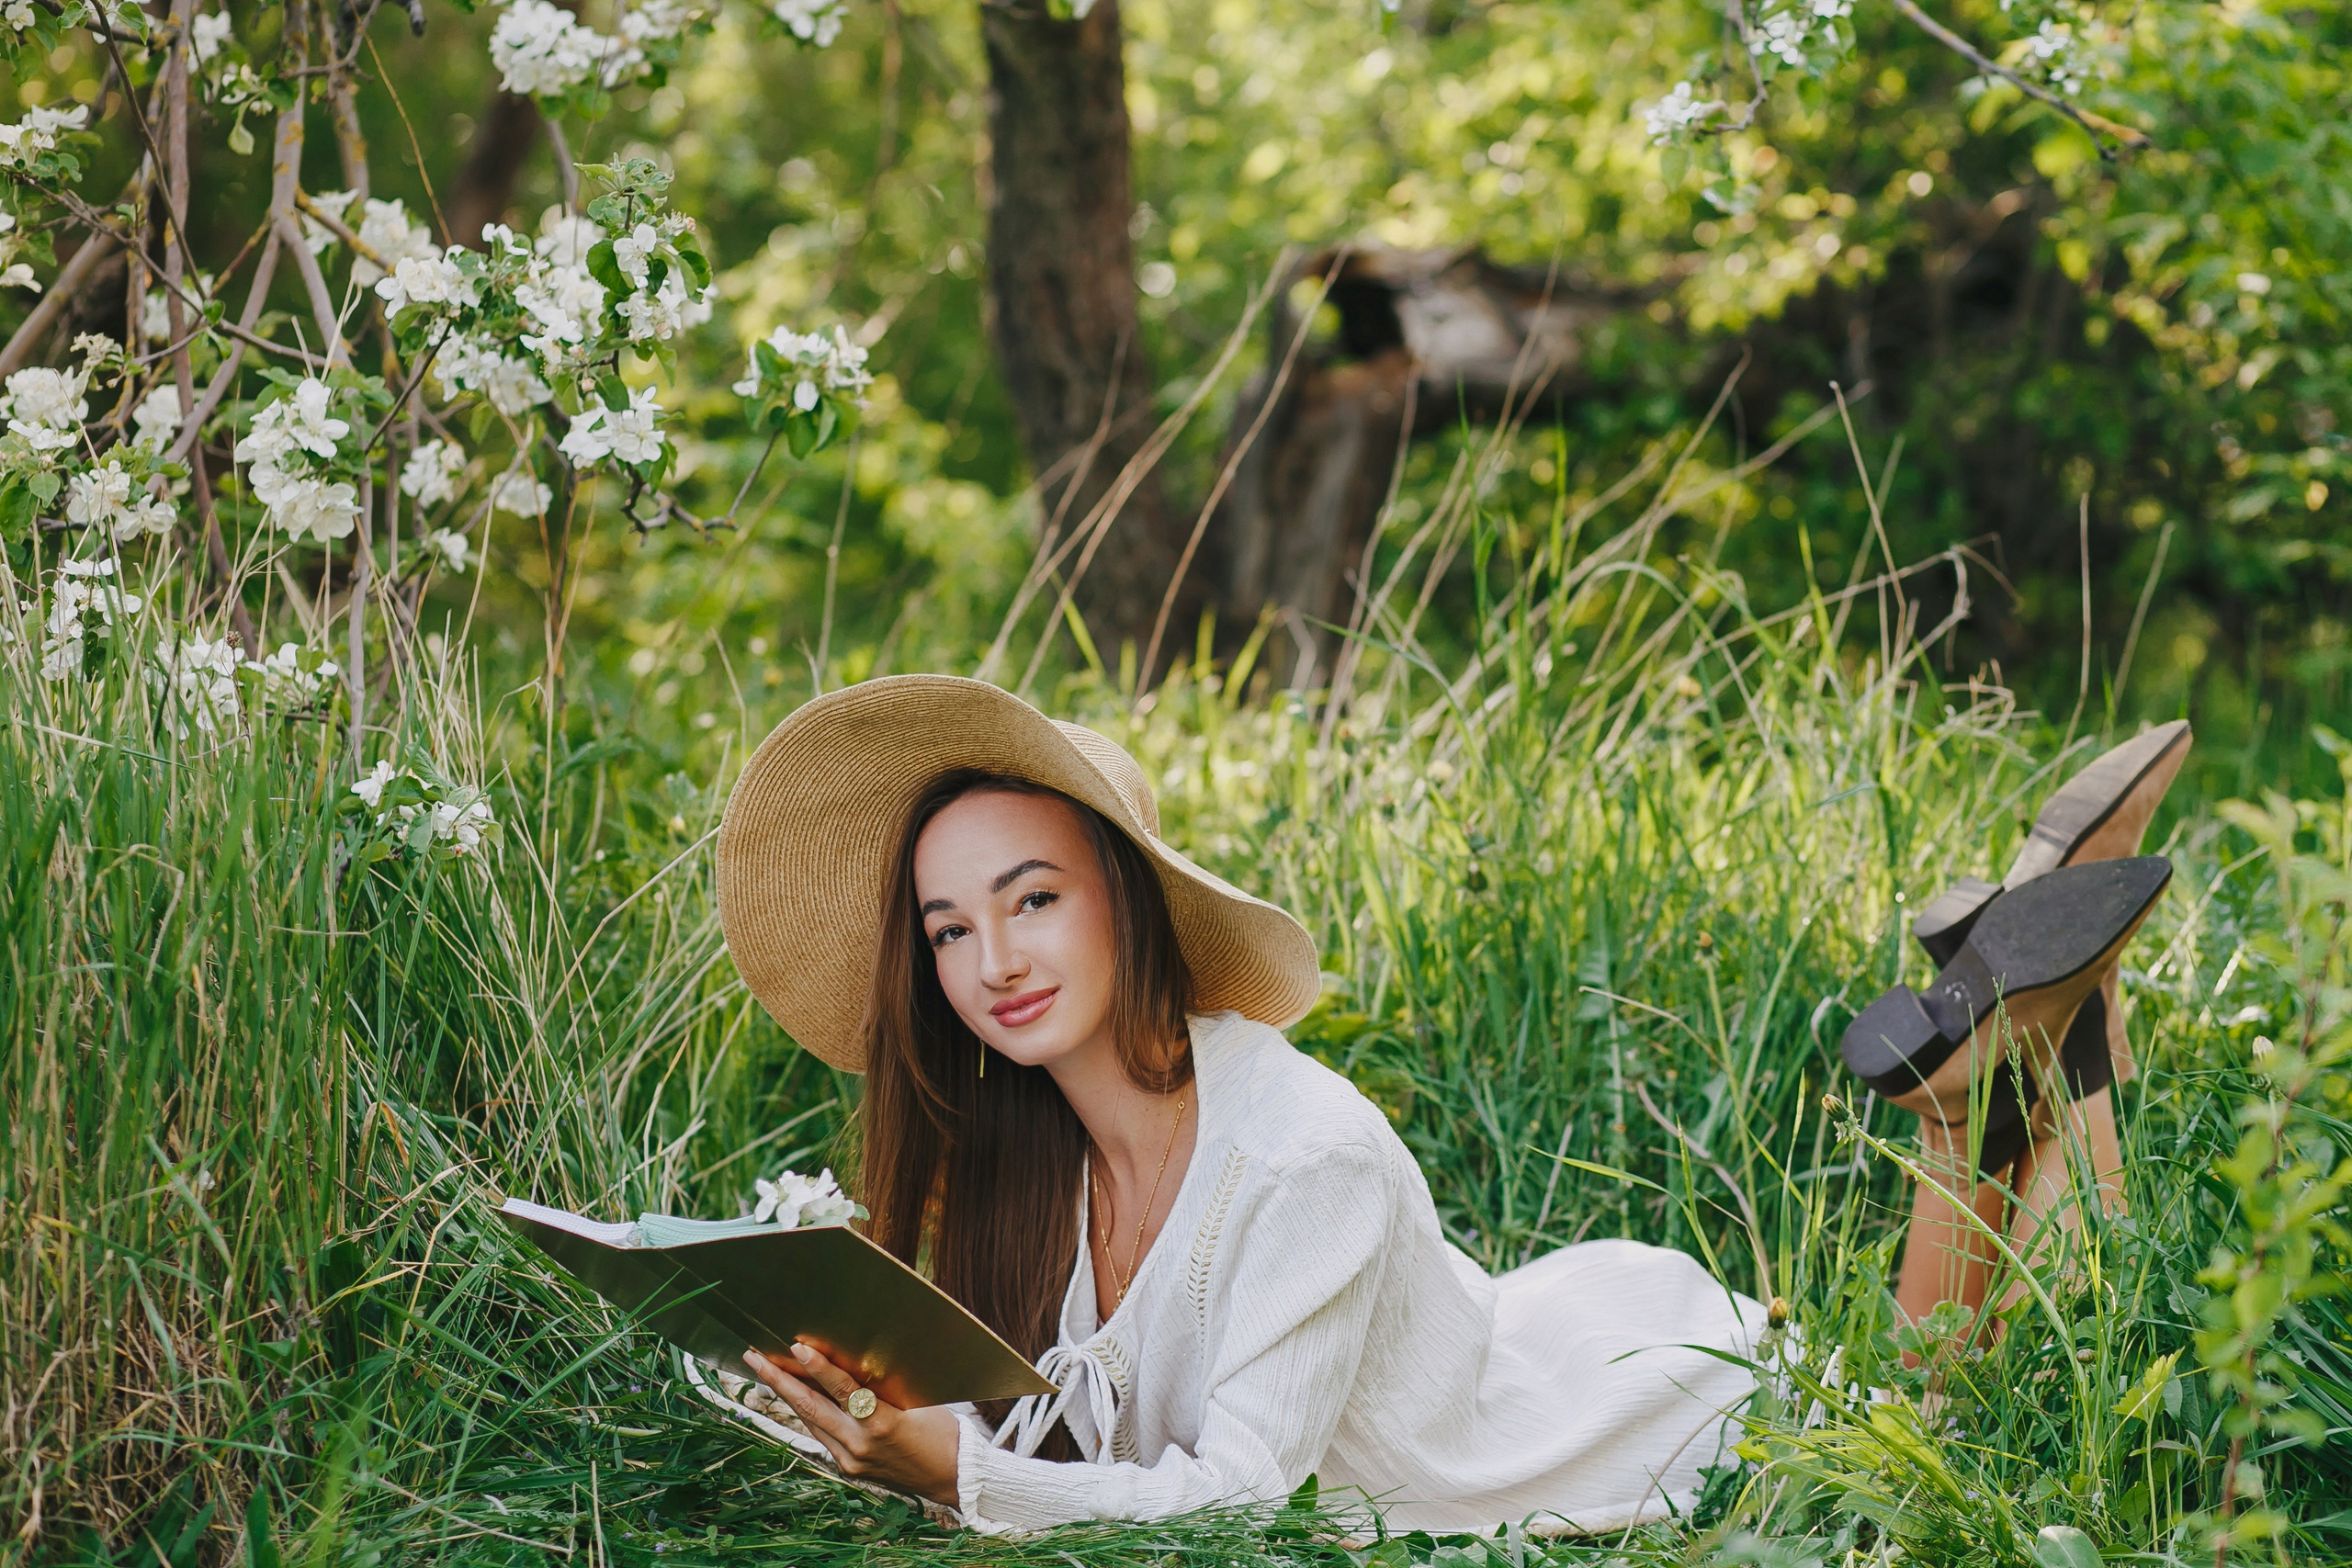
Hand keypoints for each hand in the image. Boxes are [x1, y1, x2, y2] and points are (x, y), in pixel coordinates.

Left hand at [743, 1342, 962, 1509]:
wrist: (951, 1476)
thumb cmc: (941, 1432)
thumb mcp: (915, 1400)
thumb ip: (879, 1386)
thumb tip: (847, 1362)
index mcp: (881, 1424)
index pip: (842, 1391)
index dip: (818, 1368)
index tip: (796, 1347)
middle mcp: (860, 1445)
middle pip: (811, 1408)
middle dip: (779, 1380)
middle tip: (754, 1356)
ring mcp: (850, 1460)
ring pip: (811, 1421)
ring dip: (787, 1395)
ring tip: (766, 1370)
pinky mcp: (849, 1467)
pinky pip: (822, 1435)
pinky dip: (809, 1412)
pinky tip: (796, 1395)